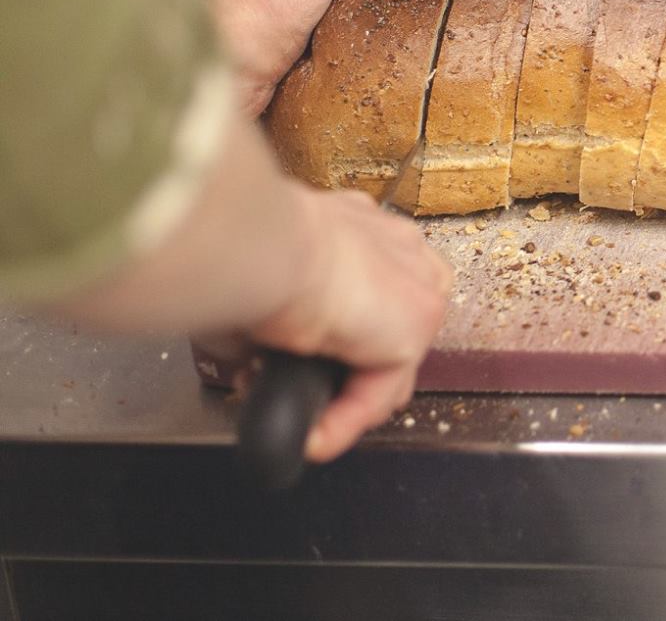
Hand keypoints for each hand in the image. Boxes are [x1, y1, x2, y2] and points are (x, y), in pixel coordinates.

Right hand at [243, 185, 453, 461]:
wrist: (263, 245)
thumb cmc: (245, 249)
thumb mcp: (262, 280)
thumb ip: (275, 316)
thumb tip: (252, 355)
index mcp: (361, 231)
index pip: (369, 295)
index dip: (336, 338)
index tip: (292, 360)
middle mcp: (399, 251)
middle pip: (388, 331)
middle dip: (344, 372)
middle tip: (296, 391)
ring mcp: (415, 287)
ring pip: (390, 364)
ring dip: (347, 401)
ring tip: (306, 426)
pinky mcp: (414, 327)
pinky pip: (381, 390)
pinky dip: (346, 421)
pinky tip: (313, 438)